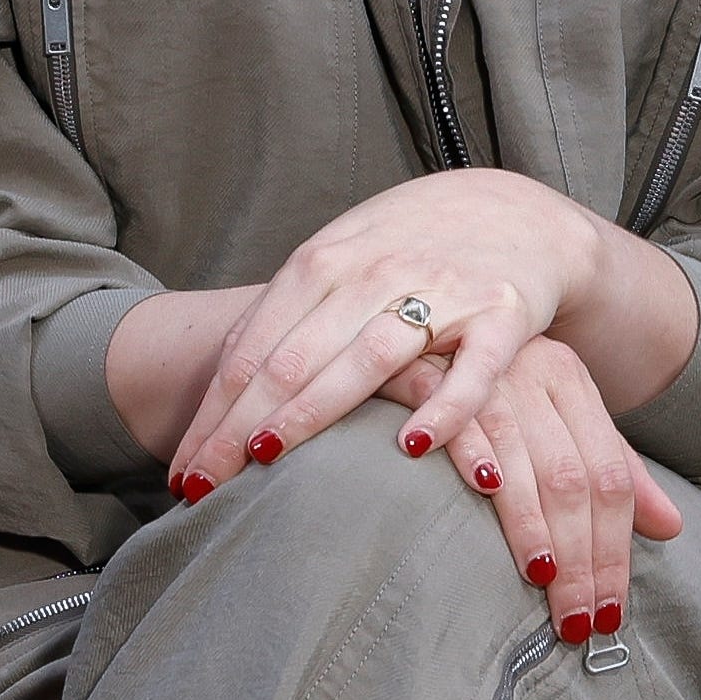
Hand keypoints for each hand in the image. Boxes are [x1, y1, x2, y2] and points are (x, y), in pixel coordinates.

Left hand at [159, 166, 602, 498]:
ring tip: (264, 462)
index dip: (212, 413)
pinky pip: (472, 371)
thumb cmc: (412, 248)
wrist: (519, 212)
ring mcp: (441, 292)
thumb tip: (222, 383)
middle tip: (201, 488)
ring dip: (311, 413)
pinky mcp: (504, 314)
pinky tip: (411, 449)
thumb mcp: (341, 260)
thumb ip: (289, 314)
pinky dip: (442, 409)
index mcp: (322, 264)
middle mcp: (374, 274)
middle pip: (292, 361)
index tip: (181, 472)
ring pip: (366, 360)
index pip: (252, 350)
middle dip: (238, 428)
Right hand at [384, 331, 692, 639]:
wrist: (409, 312)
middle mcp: (534, 375)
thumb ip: (614, 470)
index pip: (610, 478)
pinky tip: (483, 494)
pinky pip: (458, 422)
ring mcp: (481, 376)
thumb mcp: (557, 412)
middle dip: (582, 558)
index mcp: (570, 382)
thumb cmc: (483, 379)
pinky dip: (473, 458)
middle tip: (576, 621)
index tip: (608, 611)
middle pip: (574, 480)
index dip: (616, 549)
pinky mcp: (425, 374)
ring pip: (525, 464)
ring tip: (543, 585)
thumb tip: (672, 529)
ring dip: (534, 530)